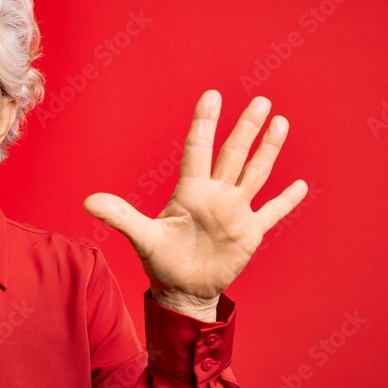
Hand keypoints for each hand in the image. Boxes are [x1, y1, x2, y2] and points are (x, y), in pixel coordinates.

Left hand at [84, 90, 307, 317]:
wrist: (182, 291)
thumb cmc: (161, 262)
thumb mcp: (142, 237)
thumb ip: (120, 216)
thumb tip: (88, 202)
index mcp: (191, 192)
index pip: (198, 149)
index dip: (204, 123)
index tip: (212, 96)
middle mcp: (215, 195)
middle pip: (233, 154)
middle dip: (246, 128)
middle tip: (261, 100)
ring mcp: (235, 212)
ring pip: (254, 173)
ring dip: (268, 149)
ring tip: (279, 121)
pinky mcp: (250, 233)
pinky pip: (272, 212)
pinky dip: (285, 200)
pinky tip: (300, 185)